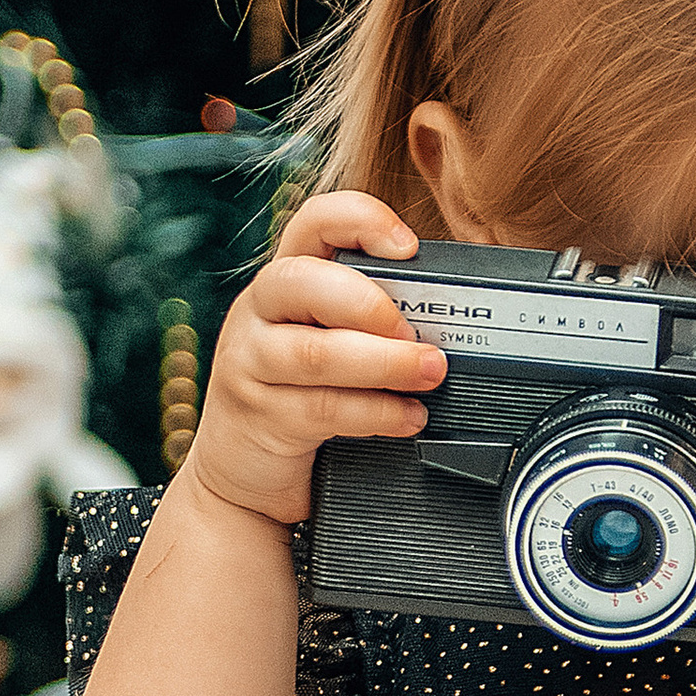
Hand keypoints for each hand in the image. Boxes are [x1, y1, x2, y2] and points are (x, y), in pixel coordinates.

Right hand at [184, 192, 443, 530]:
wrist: (244, 475)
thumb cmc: (302, 398)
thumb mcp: (330, 345)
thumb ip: (371, 323)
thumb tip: (451, 320)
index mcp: (286, 279)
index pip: (313, 222)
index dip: (359, 220)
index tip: (408, 246)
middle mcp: (259, 311)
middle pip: (303, 281)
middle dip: (371, 304)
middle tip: (417, 333)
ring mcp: (250, 362)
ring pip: (316, 352)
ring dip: (385, 363)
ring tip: (430, 372)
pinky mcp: (258, 415)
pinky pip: (322, 408)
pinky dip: (376, 413)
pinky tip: (409, 416)